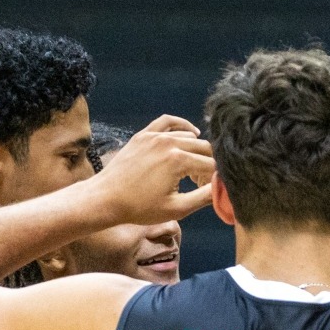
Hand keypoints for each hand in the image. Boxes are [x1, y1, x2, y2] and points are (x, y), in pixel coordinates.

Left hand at [96, 114, 214, 224]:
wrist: (106, 198)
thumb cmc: (140, 208)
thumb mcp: (177, 208)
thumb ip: (204, 197)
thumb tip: (224, 189)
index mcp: (179, 160)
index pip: (212, 165)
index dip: (216, 179)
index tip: (210, 190)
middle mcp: (170, 142)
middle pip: (204, 148)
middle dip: (208, 165)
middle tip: (201, 183)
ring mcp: (155, 136)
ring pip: (189, 137)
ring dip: (195, 151)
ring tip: (190, 171)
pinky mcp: (144, 134)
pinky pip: (168, 121)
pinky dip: (182, 125)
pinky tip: (190, 133)